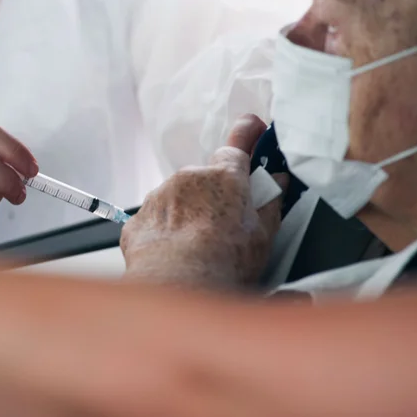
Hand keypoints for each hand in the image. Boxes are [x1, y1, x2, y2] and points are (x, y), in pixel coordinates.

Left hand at [120, 114, 286, 290]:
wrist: (178, 287)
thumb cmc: (225, 263)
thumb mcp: (263, 235)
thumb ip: (270, 203)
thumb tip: (277, 183)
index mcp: (225, 176)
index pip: (237, 145)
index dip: (246, 137)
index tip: (253, 129)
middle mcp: (189, 178)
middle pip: (206, 178)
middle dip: (215, 195)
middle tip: (225, 226)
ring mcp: (160, 196)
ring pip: (178, 198)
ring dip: (188, 214)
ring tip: (197, 248)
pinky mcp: (139, 219)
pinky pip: (156, 219)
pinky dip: (165, 232)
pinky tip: (175, 255)